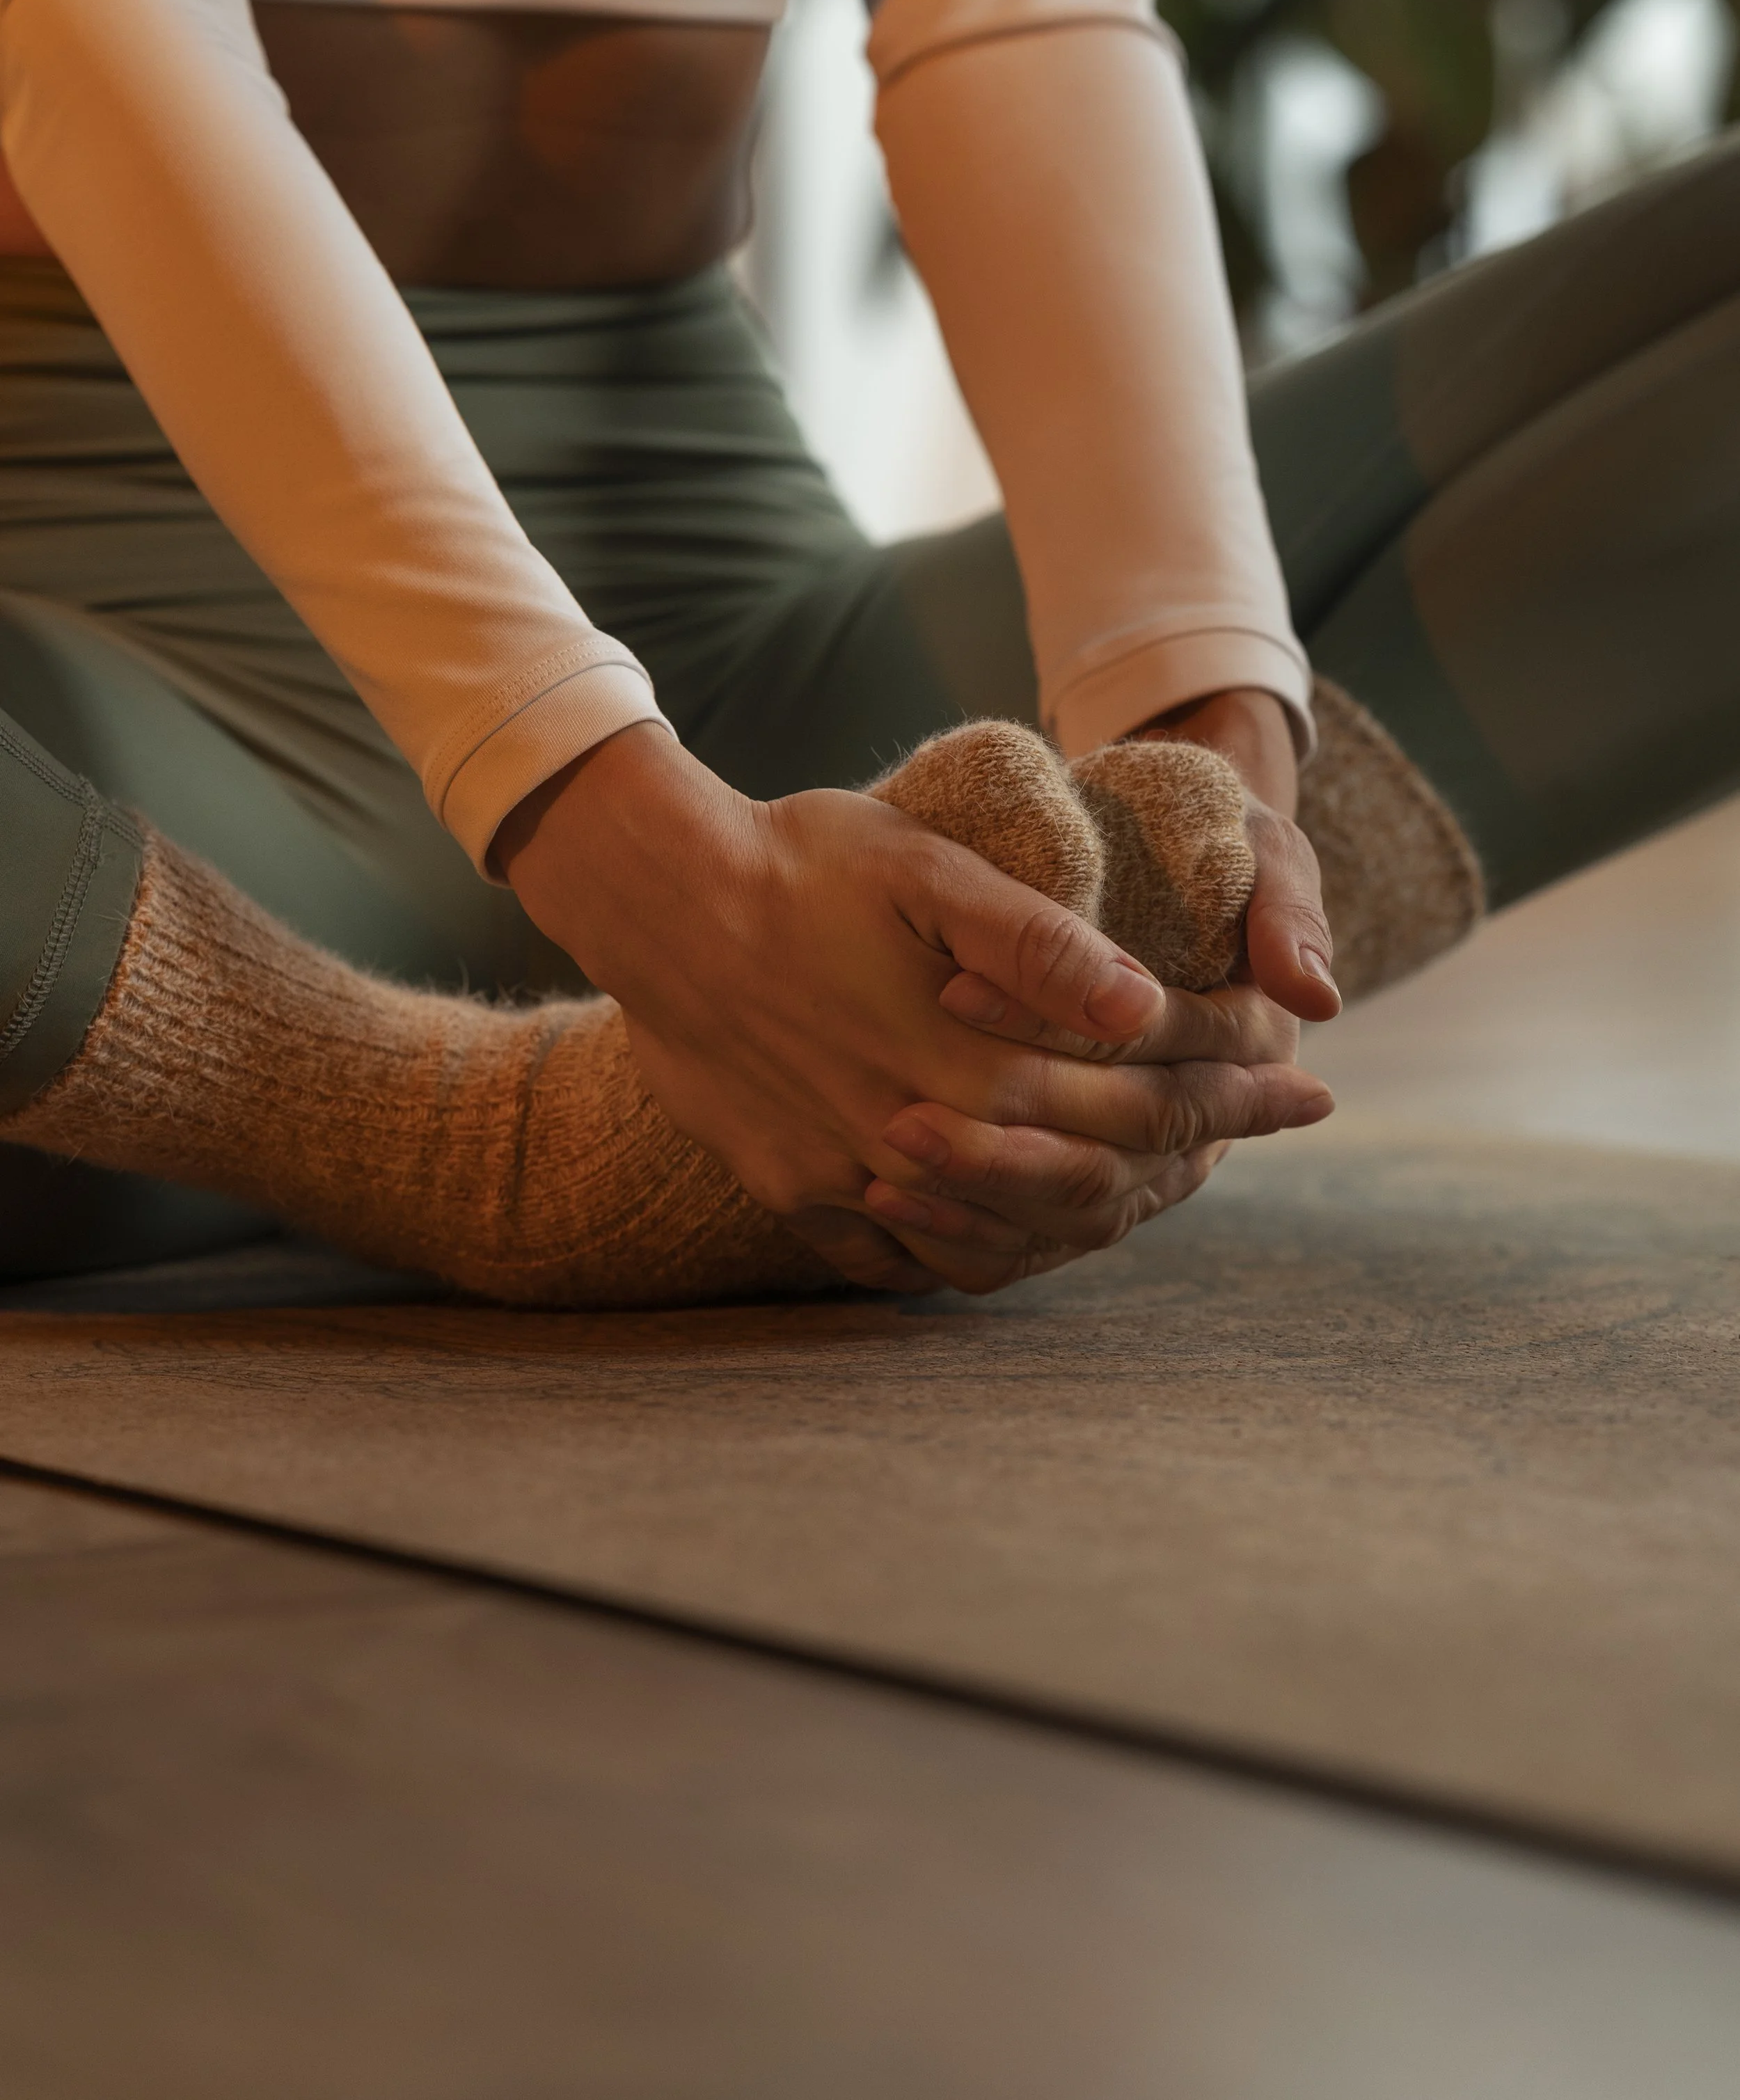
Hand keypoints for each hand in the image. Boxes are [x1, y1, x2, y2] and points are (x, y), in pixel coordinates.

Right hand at [497, 722, 1330, 1287]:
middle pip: (1102, 1174)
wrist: (657, 906)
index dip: (1241, 1089)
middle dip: (1206, 1147)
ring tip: (1174, 1177)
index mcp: (975, 1061)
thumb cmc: (801, 863)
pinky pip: (918, 1263)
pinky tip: (1033, 1227)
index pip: (1147, 1096)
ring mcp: (860, 1182)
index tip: (1313, 1082)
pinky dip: (994, 1251)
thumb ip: (1040, 941)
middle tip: (1274, 1121)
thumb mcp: (926, 867)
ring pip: (1019, 1237)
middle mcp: (926, 1139)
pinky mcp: (804, 1195)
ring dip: (1110, 1209)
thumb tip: (1146, 1005)